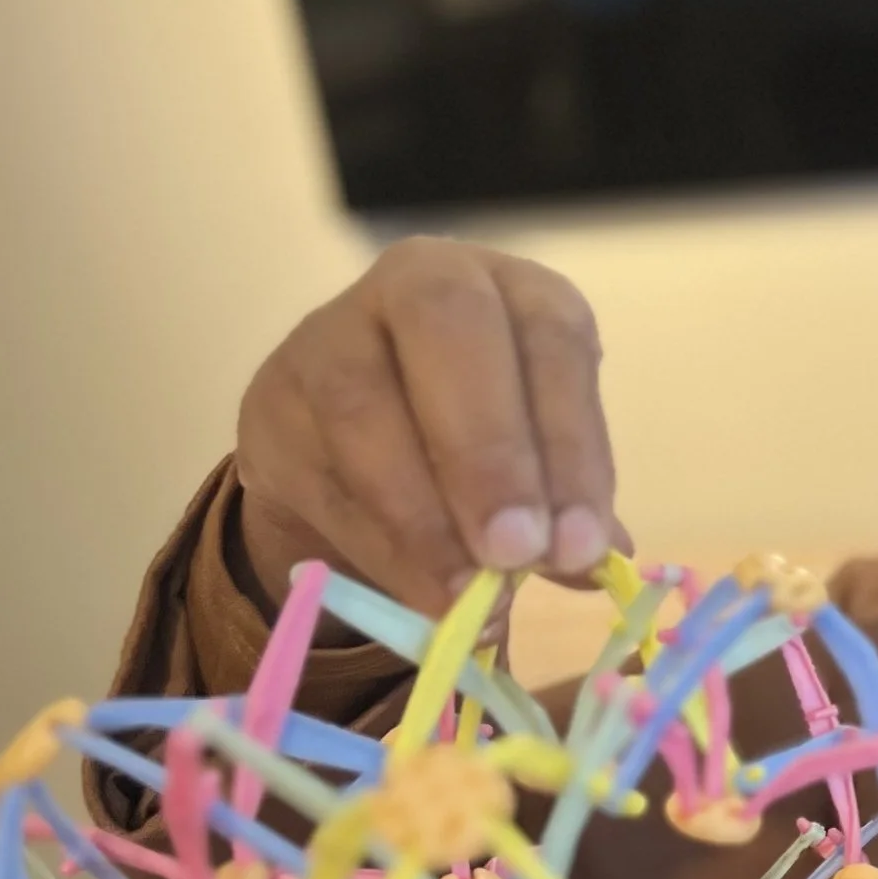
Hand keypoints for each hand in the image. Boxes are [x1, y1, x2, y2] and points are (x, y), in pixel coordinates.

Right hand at [234, 239, 626, 616]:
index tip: (581, 543)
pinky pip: (318, 468)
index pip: (553, 339)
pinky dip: (376, 541)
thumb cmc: (472, 450)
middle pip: (450, 331)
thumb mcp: (537, 465)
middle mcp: (422, 283)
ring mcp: (332, 331)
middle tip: (516, 553)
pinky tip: (419, 591)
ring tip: (467, 595)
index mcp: (514, 291)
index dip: (571, 442)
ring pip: (364, 403)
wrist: (349, 456)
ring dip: (422, 512)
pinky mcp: (273, 396)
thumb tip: (604, 560)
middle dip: (489, 452)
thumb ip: (568, 506)